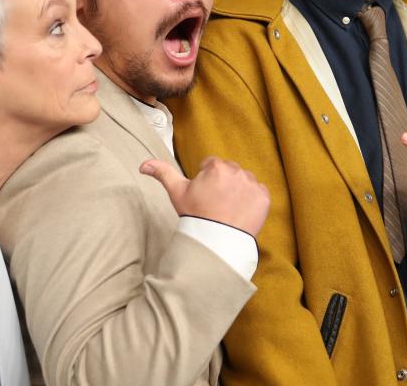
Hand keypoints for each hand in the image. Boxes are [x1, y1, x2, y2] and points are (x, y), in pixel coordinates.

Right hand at [140, 157, 269, 237]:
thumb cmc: (195, 215)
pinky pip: (258, 192)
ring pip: (244, 181)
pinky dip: (252, 201)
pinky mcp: (264, 197)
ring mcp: (252, 184)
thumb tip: (143, 164)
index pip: (212, 165)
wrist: (215, 242)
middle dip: (223, 183)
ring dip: (238, 190)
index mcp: (216, 166)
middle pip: (229, 171)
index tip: (204, 195)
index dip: (206, 180)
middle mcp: (237, 171)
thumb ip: (162, 173)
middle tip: (215, 203)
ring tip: (227, 209)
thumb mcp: (177, 192)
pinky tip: (240, 213)